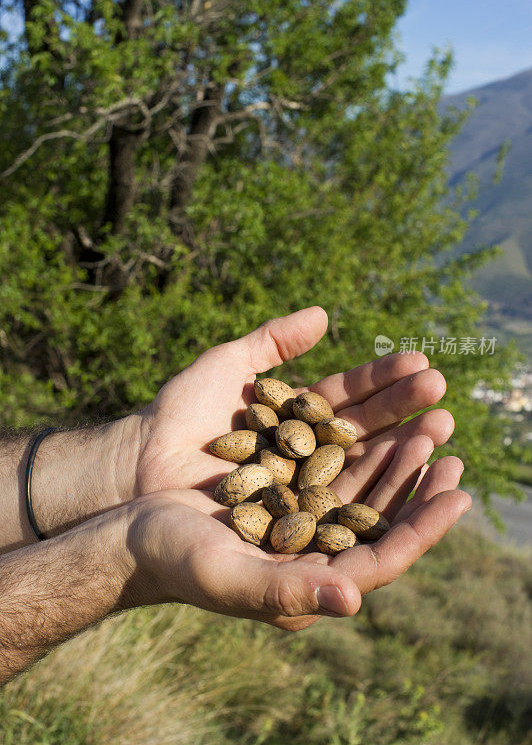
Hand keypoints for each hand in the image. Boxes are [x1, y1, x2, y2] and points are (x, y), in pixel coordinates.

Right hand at [124, 449, 469, 630]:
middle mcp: (314, 545)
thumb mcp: (227, 577)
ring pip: (359, 477)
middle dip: (415, 474)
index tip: (458, 495)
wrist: (133, 524)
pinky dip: (353, 434)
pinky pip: (328, 455)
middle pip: (380, 510)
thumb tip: (356, 598)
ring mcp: (300, 511)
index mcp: (311, 578)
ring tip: (424, 415)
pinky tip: (373, 412)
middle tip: (447, 435)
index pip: (383, 556)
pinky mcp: (283, 479)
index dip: (423, 526)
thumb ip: (288, 591)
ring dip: (393, 447)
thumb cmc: (174, 560)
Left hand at [125, 306, 454, 501]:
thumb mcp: (228, 366)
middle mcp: (306, 459)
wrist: (141, 464)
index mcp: (297, 421)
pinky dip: (376, 501)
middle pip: (365, 437)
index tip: (421, 363)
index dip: (384, 382)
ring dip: (402, 455)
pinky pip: (339, 514)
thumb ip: (274, 342)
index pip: (349, 399)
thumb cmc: (180, 414)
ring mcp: (301, 494)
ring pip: (362, 474)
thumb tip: (324, 314)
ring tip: (438, 433)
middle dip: (405, 415)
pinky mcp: (293, 528)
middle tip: (443, 399)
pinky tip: (409, 486)